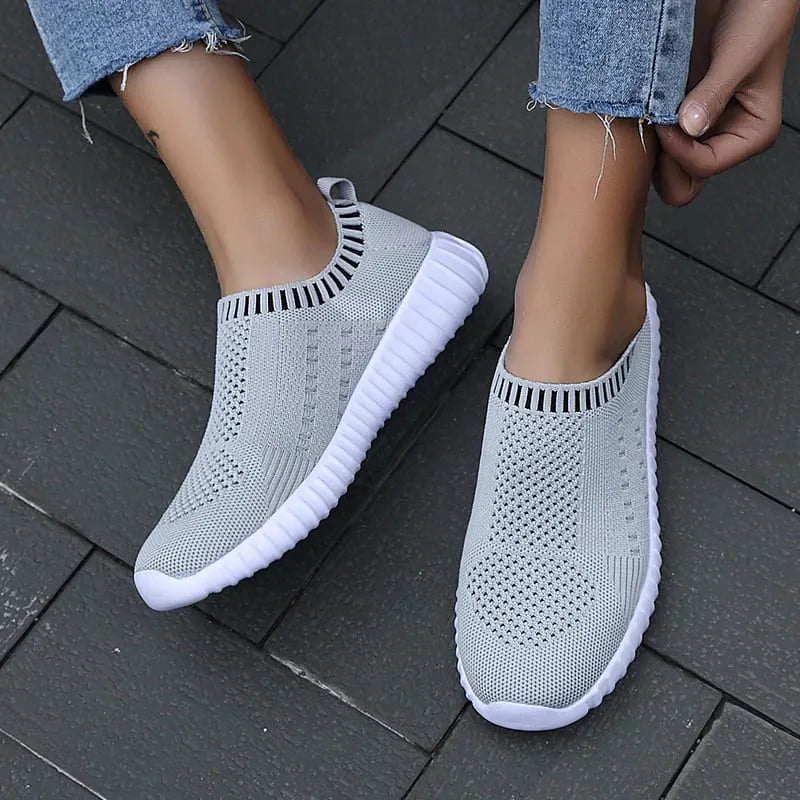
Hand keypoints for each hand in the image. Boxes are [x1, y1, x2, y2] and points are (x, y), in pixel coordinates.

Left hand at [653, 0, 798, 206]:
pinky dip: (643, 124)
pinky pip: (652, 135)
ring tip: (646, 112)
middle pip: (681, 180)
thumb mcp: (741, 53)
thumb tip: (690, 127)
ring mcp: (696, 127)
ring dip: (649, 145)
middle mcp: (722, 136)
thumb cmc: (760, 12)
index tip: (663, 123)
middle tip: (651, 125)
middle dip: (661, 161)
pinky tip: (642, 104)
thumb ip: (715, 93)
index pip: (704, 166)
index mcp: (750, 134)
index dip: (679, 151)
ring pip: (662, 163)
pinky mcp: (676, 111)